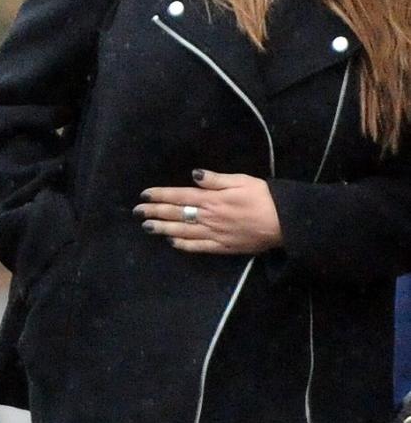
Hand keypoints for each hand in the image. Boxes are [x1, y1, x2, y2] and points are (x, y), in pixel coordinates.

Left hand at [134, 169, 282, 254]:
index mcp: (212, 199)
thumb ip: (216, 179)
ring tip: (147, 227)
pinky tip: (172, 243)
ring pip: (183, 232)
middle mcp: (209, 217)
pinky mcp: (224, 247)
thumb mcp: (241, 180)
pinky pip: (199, 247)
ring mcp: (215, 234)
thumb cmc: (265, 197)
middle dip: (155, 212)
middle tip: (137, 212)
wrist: (285, 222)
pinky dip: (184, 245)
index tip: (144, 195)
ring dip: (163, 229)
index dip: (160, 195)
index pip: (179, 196)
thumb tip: (194, 175)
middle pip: (176, 214)